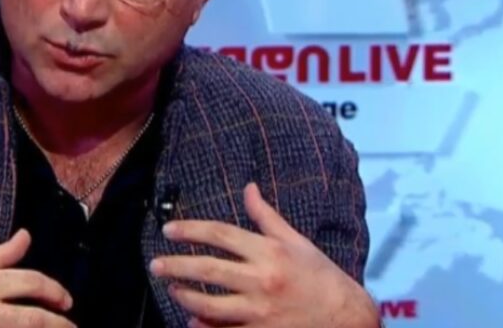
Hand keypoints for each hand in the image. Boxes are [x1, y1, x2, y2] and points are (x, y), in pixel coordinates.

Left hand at [149, 183, 377, 327]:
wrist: (346, 316)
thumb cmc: (320, 275)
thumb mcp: (295, 240)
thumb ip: (266, 216)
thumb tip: (248, 188)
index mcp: (269, 251)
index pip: (220, 234)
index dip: (190, 230)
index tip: (169, 230)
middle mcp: (262, 279)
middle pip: (208, 269)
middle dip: (176, 265)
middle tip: (155, 264)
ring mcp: (260, 310)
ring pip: (210, 304)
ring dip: (185, 296)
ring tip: (172, 288)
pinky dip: (204, 326)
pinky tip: (191, 320)